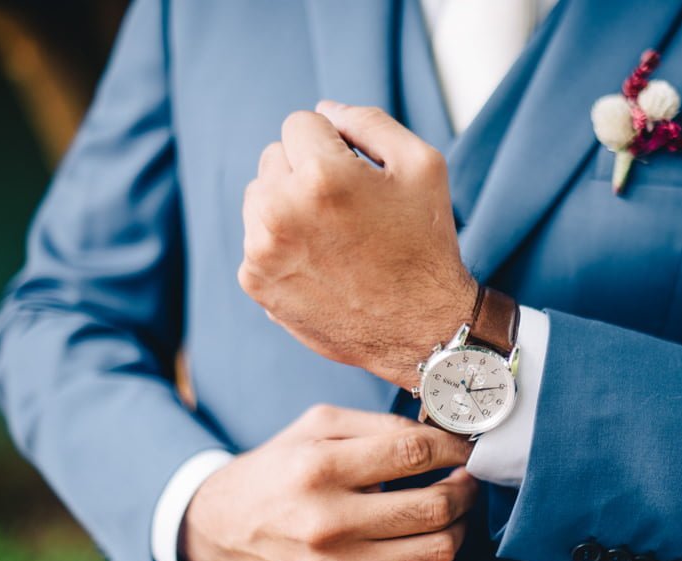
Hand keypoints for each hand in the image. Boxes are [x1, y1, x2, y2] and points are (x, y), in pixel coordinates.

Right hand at [180, 405, 477, 560]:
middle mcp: (329, 523)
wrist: (219, 532)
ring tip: (449, 510)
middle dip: (464, 488)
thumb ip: (377, 423)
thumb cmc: (274, 472)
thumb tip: (437, 435)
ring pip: (438, 551)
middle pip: (434, 507)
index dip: (452, 448)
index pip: (413, 454)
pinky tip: (424, 542)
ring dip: (458, 526)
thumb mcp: (314, 425)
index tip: (463, 449)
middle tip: (465, 478)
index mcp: (320, 468)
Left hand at [239, 101, 477, 388]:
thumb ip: (369, 121)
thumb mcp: (422, 165)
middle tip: (347, 209)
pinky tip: (319, 263)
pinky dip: (281, 244)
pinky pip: (256, 237)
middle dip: (305, 171)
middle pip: (273, 155)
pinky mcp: (255, 282)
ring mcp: (262, 249)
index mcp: (321, 175)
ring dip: (287, 205)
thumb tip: (324, 109)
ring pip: (258, 196)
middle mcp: (281, 210)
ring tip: (331, 236)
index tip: (357, 175)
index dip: (333, 144)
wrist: (422, 330)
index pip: (300, 122)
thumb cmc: (426, 245)